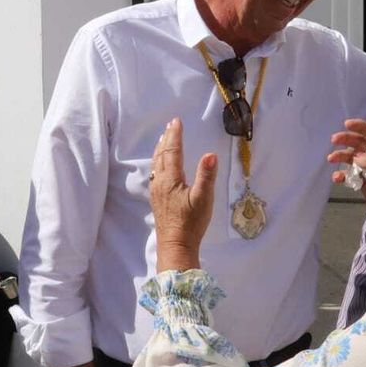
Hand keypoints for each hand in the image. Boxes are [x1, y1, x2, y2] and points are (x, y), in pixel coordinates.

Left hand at [150, 118, 216, 271]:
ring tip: (162, 139)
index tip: (176, 122)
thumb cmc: (191, 223)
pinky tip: (160, 166)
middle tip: (170, 125)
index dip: (175, 136)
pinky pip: (155, 173)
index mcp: (171, 179)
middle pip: (162, 155)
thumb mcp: (203, 199)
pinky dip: (158, 162)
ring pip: (156, 164)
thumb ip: (206, 176)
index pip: (172, 152)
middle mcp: (160, 182)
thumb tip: (210, 154)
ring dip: (160, 149)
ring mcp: (156, 191)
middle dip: (166, 139)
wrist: (176, 245)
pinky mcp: (157, 199)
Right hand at [327, 119, 365, 221]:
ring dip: (341, 157)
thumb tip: (356, 156)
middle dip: (346, 140)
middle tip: (333, 139)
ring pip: (351, 158)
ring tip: (331, 159)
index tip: (346, 123)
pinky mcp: (362, 181)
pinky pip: (349, 174)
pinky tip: (337, 178)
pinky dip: (342, 175)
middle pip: (359, 144)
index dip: (360, 127)